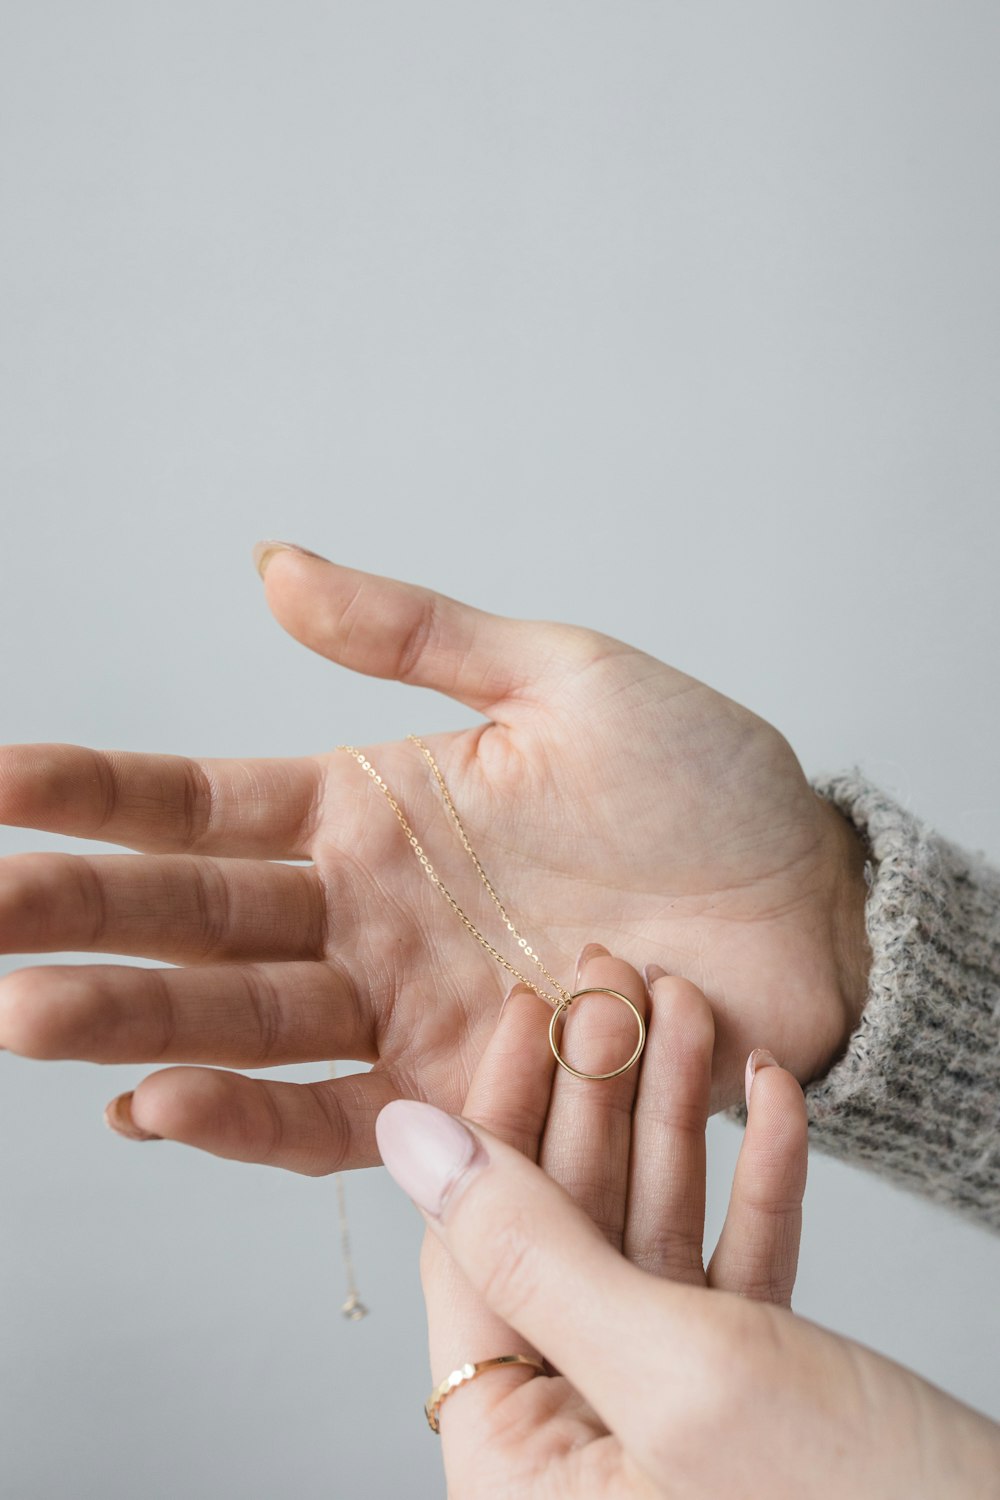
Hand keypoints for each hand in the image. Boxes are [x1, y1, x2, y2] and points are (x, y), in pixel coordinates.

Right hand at [0, 543, 868, 1170]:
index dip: (98, 795)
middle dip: (82, 915)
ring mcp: (407, 1009)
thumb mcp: (562, 678)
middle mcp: (367, 913)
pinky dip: (250, 1121)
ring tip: (28, 1013)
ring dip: (136, 1023)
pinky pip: (339, 1117)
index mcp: (376, 806)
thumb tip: (271, 566)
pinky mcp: (468, 1093)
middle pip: (197, 919)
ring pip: (242, 1023)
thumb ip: (415, 636)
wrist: (811, 909)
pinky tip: (158, 1108)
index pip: (205, 801)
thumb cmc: (703, 784)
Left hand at [378, 952, 999, 1497]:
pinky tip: (772, 1097)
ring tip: (694, 1008)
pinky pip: (730, 1268)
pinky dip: (754, 1183)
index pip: (469, 1250)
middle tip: (620, 980)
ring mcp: (664, 1418)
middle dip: (600, 1095)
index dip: (500, 1114)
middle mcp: (578, 1439)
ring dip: (678, 1117)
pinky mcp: (749, 1399)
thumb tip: (410, 1141)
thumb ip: (530, 1254)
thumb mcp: (673, 1371)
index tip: (533, 1004)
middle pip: (561, 1230)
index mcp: (518, 1462)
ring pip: (648, 1233)